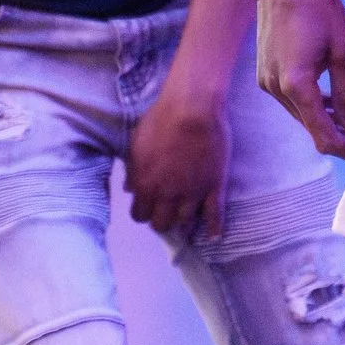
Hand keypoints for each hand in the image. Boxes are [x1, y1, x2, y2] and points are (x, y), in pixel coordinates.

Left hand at [126, 68, 233, 238]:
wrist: (192, 108)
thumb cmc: (159, 120)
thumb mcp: (136, 143)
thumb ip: (132, 170)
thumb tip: (129, 189)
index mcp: (145, 185)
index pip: (139, 215)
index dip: (143, 212)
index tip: (147, 206)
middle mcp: (167, 195)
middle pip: (162, 224)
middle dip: (161, 220)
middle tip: (165, 212)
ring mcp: (193, 193)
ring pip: (185, 222)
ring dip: (183, 221)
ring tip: (185, 217)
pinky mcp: (214, 186)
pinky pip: (215, 214)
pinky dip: (215, 228)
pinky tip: (214, 236)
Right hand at [255, 0, 344, 165]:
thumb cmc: (316, 9)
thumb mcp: (342, 50)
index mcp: (297, 86)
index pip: (326, 136)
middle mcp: (278, 91)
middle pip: (315, 130)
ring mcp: (269, 83)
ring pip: (305, 116)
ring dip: (333, 122)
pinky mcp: (268, 74)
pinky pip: (296, 101)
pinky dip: (318, 107)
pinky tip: (340, 106)